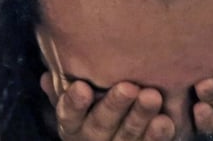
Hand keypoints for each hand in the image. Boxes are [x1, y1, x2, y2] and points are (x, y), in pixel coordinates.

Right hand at [41, 74, 174, 140]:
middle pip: (101, 124)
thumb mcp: (73, 106)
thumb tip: (47, 77)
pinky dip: (157, 135)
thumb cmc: (91, 111)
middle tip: (128, 87)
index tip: (82, 87)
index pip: (69, 114)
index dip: (75, 103)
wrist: (111, 139)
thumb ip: (62, 92)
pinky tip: (165, 120)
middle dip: (114, 105)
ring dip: (140, 116)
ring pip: (128, 135)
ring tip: (152, 96)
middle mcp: (92, 140)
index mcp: (73, 125)